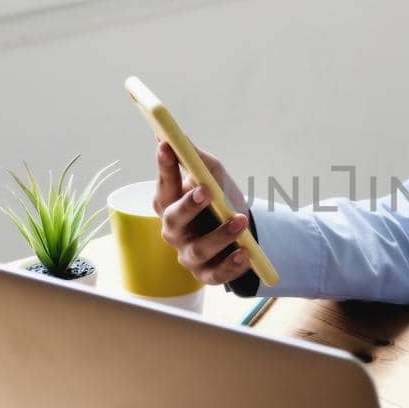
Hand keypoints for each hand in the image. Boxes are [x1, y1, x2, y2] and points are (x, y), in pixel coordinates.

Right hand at [154, 140, 253, 285]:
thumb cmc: (220, 199)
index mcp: (170, 203)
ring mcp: (189, 254)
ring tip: (240, 220)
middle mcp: (174, 231)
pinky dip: (231, 264)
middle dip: (188, 205)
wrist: (244, 232)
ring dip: (220, 235)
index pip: (164, 184)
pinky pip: (216, 274)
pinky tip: (244, 252)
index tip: (167, 146)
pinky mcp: (207, 274)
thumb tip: (170, 133)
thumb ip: (194, 157)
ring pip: (198, 249)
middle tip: (206, 191)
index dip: (164, 166)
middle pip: (173, 220)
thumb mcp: (212, 174)